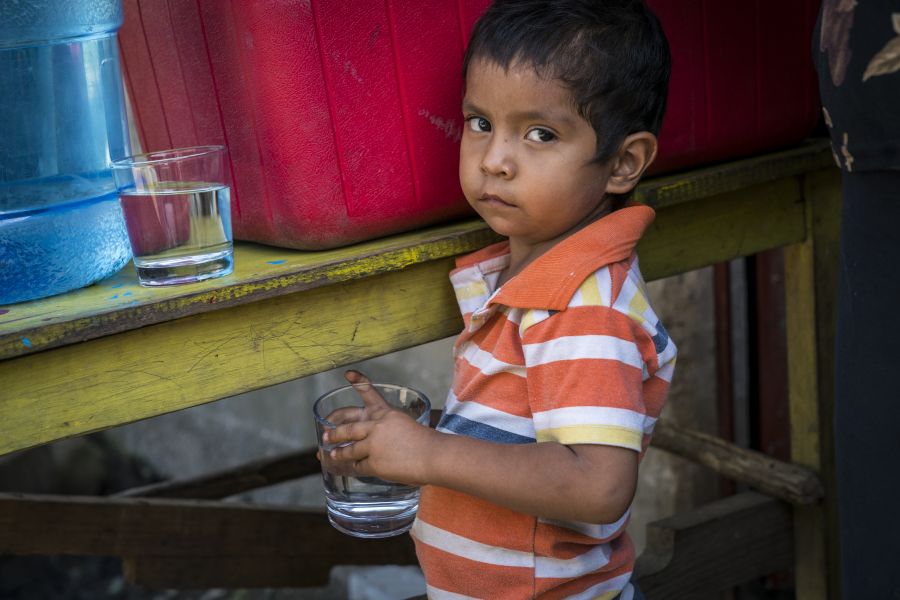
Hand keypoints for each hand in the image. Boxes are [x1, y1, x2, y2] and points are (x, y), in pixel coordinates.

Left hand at [323, 370, 434, 484]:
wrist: (434, 456)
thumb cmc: (426, 443)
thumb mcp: (405, 425)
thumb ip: (387, 429)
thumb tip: (371, 439)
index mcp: (386, 413)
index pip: (369, 393)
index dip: (358, 382)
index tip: (349, 374)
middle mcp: (377, 425)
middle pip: (348, 427)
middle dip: (335, 432)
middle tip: (326, 435)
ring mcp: (373, 444)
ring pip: (349, 449)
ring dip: (338, 454)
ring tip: (331, 455)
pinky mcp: (374, 462)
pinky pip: (358, 466)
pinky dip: (354, 468)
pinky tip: (351, 469)